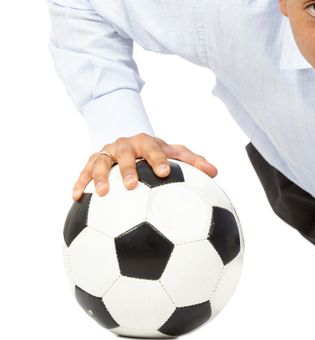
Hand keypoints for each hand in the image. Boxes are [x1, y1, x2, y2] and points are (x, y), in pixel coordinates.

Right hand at [71, 133, 217, 200]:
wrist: (130, 142)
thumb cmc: (156, 153)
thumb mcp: (174, 154)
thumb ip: (193, 162)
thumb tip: (215, 172)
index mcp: (146, 142)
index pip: (154, 148)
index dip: (158, 159)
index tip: (164, 172)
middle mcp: (125, 145)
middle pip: (124, 153)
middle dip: (127, 168)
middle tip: (131, 185)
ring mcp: (107, 153)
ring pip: (100, 162)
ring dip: (100, 177)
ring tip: (101, 194)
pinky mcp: (93, 161)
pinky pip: (84, 172)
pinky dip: (79, 183)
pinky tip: (74, 198)